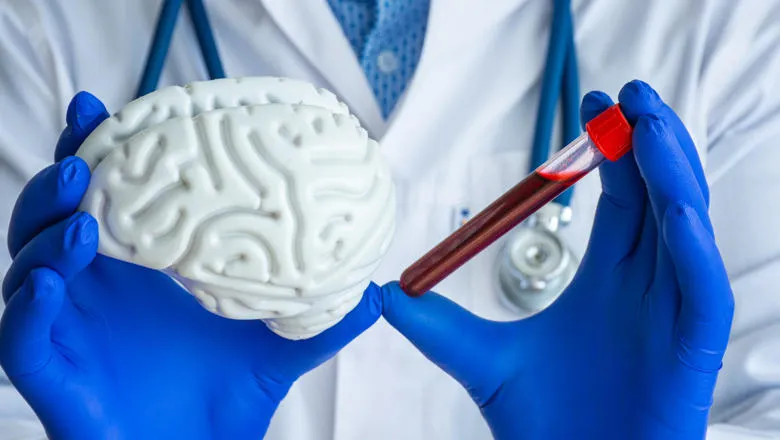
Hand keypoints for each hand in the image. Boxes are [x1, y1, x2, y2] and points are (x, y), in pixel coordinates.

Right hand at [0, 92, 380, 439]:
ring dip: (46, 234)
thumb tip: (377, 294)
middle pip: (53, 219)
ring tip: (84, 220)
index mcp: (139, 270)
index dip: (96, 153)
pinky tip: (55, 284)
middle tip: (84, 158)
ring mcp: (68, 328)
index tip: (100, 108)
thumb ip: (321, 321)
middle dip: (59, 182)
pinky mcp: (50, 372)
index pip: (107, 199)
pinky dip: (28, 307)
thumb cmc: (222, 401)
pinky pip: (20, 336)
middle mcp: (95, 290)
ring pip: (26, 266)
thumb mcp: (277, 350)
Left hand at [382, 80, 732, 439]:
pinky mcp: (692, 350)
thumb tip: (384, 293)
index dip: (611, 151)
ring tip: (646, 125)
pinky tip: (674, 208)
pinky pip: (703, 290)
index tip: (590, 105)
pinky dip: (693, 247)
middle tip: (625, 94)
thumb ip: (436, 326)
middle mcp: (645, 288)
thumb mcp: (481, 361)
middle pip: (659, 198)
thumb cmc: (546, 424)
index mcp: (606, 281)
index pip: (622, 198)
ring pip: (686, 231)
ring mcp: (671, 315)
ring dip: (671, 174)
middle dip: (647, 142)